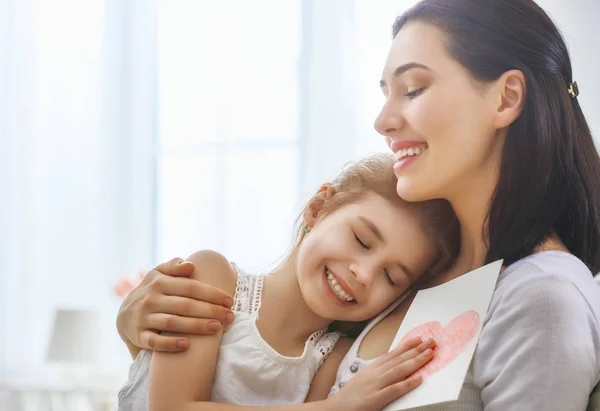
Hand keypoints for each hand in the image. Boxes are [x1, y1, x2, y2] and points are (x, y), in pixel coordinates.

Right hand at [116, 257, 233, 352]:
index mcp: (159, 282)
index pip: (190, 287)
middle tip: (230, 316)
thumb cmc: (151, 291)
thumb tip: (190, 265)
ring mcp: (143, 318)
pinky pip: (154, 342)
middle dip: (210, 311)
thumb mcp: (157, 273)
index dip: (211, 293)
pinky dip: (169, 344)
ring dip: (196, 326)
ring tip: (217, 328)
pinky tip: (186, 345)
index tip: (229, 301)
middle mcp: (150, 299)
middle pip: (185, 305)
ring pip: (172, 323)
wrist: (123, 315)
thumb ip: (173, 266)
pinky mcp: (138, 336)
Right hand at [327, 337, 434, 410]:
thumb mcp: (363, 378)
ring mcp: (375, 385)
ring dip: (416, 361)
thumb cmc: (350, 396)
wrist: (336, 408)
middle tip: (431, 342)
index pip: (392, 354)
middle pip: (398, 359)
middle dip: (416, 350)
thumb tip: (392, 366)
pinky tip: (419, 379)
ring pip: (399, 370)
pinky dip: (408, 384)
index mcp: (372, 368)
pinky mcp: (376, 398)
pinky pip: (395, 390)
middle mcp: (374, 374)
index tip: (418, 339)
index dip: (406, 346)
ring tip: (429, 354)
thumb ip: (377, 372)